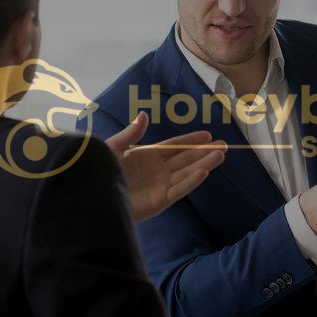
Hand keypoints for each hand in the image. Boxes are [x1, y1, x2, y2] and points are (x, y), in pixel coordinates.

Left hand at [106, 111, 225, 220]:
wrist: (92, 196)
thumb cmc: (99, 171)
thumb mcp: (113, 148)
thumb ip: (130, 134)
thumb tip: (143, 115)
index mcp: (147, 156)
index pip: (174, 146)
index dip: (191, 140)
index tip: (208, 135)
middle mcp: (157, 171)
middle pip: (186, 159)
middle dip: (204, 152)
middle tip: (224, 145)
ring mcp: (160, 186)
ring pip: (187, 173)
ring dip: (204, 164)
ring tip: (220, 155)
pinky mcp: (159, 201)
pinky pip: (179, 189)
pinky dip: (191, 181)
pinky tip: (204, 171)